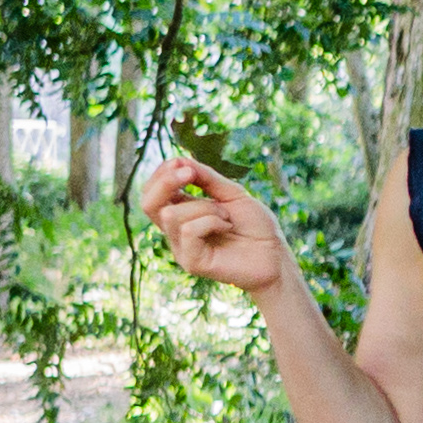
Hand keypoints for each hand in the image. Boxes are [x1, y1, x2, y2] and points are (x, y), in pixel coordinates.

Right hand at [138, 155, 290, 298]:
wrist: (276, 255)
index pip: (151, 192)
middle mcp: (176, 231)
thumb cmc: (255, 225)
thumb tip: (180, 160)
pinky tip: (227, 227)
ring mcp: (182, 248)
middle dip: (165, 182)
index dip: (161, 174)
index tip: (182, 163)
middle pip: (147, 204)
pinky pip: (189, 231)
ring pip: (172, 215)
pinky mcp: (192, 263)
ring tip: (226, 216)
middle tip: (189, 174)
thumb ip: (206, 178)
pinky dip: (211, 221)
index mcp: (181, 213)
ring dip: (204, 207)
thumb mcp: (231, 193)